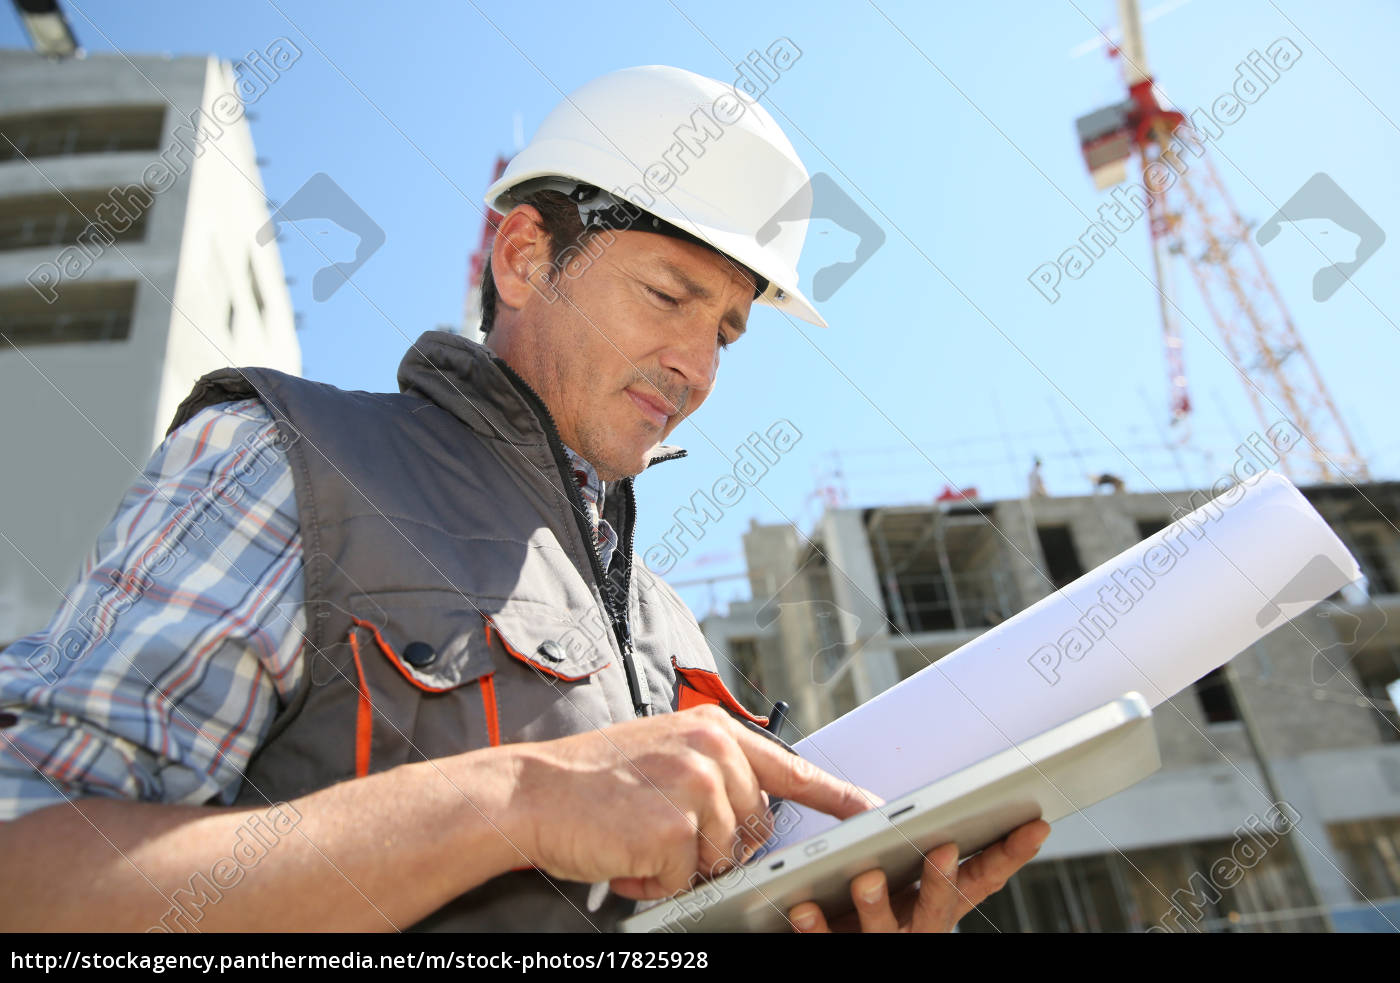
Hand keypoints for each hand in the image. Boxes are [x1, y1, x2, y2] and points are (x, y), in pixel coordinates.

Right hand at [507, 704, 878, 899]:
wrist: (529, 792)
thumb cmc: (590, 778)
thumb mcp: (660, 751)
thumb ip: (712, 769)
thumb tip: (753, 812)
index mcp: (712, 730)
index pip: (791, 769)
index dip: (836, 796)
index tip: (874, 810)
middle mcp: (712, 753)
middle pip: (753, 829)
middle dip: (711, 845)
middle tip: (656, 830)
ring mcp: (696, 789)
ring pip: (720, 859)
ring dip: (679, 865)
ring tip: (633, 837)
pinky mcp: (676, 829)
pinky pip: (686, 881)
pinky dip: (654, 882)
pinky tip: (624, 855)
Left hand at [787, 819, 1050, 932]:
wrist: (849, 949)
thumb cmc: (880, 907)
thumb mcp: (916, 881)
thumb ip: (932, 851)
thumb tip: (948, 800)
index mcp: (941, 905)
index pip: (984, 879)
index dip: (1011, 854)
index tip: (1035, 824)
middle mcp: (918, 929)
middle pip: (938, 910)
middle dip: (941, 881)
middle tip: (943, 849)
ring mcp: (882, 945)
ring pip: (883, 932)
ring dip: (876, 905)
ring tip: (865, 878)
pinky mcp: (840, 952)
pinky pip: (827, 942)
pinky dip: (816, 926)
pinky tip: (804, 906)